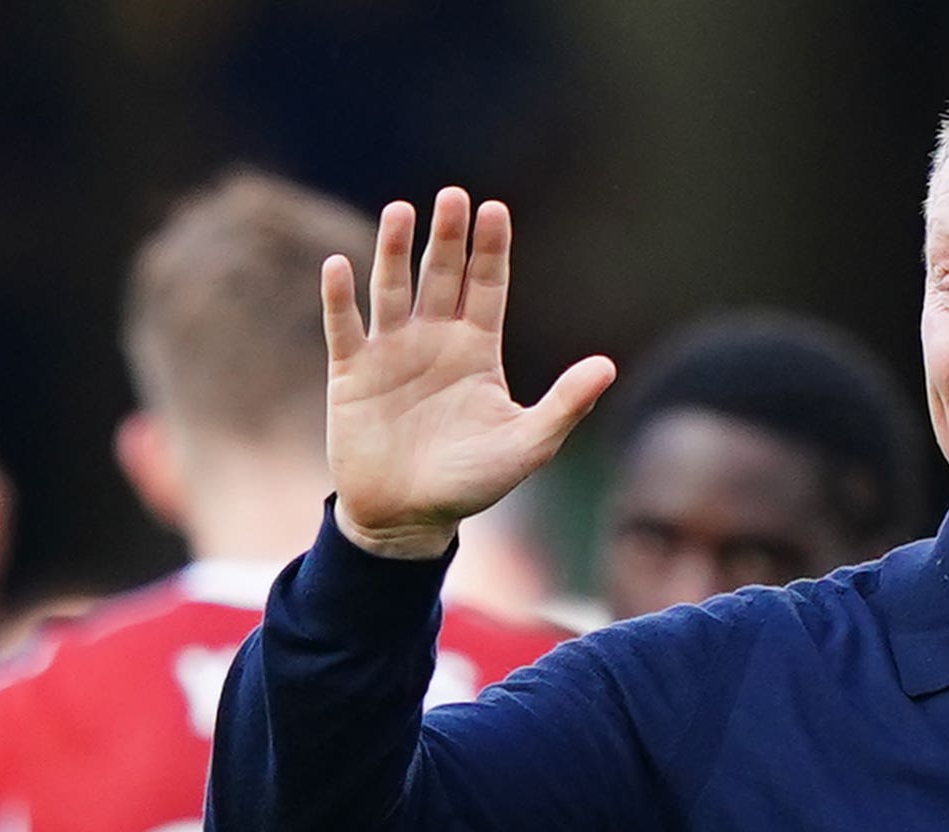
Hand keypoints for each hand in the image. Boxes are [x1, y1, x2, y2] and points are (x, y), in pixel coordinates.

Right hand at [323, 187, 615, 558]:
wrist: (409, 518)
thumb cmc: (472, 482)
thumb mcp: (528, 445)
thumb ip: (566, 404)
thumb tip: (608, 366)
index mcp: (478, 351)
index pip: (487, 287)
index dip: (491, 250)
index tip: (495, 209)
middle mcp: (434, 341)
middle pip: (442, 276)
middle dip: (448, 237)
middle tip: (454, 196)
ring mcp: (391, 353)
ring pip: (393, 289)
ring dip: (395, 251)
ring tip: (402, 211)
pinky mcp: (352, 374)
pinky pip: (344, 328)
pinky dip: (341, 298)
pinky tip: (340, 265)